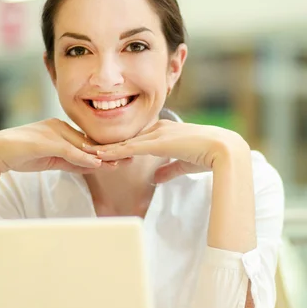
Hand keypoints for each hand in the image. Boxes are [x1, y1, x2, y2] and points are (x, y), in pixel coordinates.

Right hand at [0, 118, 130, 174]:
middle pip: (89, 141)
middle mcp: (59, 127)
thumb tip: (91, 166)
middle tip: (130, 156)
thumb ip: (71, 161)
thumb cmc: (21, 155)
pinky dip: (83, 157)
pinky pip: (69, 150)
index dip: (105, 149)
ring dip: (102, 155)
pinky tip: (96, 164)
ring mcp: (53, 132)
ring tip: (120, 162)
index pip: (87, 140)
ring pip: (82, 145)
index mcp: (61, 129)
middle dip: (110, 150)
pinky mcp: (45, 141)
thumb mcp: (51, 159)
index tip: (123, 155)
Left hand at [85, 120, 246, 182]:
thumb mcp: (183, 164)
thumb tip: (155, 178)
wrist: (223, 150)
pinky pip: (129, 147)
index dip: (118, 145)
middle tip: (84, 147)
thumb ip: (168, 169)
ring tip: (83, 151)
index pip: (135, 139)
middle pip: (125, 137)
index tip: (101, 149)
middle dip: (105, 144)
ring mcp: (156, 134)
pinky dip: (113, 151)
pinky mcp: (157, 142)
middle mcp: (157, 129)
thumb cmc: (207, 156)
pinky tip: (99, 155)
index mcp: (164, 132)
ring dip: (104, 147)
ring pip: (124, 141)